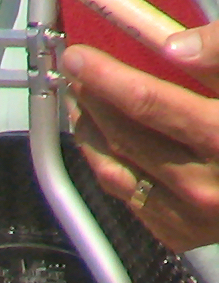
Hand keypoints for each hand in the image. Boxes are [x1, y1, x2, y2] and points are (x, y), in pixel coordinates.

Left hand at [67, 35, 218, 251]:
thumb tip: (173, 47)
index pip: (149, 103)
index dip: (107, 77)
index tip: (79, 58)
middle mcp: (203, 186)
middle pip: (125, 138)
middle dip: (94, 102)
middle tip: (79, 76)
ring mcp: (188, 217)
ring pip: (115, 171)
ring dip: (91, 135)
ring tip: (82, 105)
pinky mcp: (179, 234)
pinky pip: (128, 197)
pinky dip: (108, 166)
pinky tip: (104, 143)